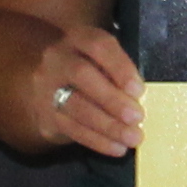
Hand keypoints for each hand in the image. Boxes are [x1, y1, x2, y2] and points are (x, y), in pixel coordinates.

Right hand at [35, 28, 143, 156]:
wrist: (52, 86)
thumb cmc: (93, 71)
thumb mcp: (105, 60)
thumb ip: (120, 72)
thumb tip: (142, 98)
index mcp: (79, 38)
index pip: (98, 45)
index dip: (119, 67)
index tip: (138, 90)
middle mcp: (57, 58)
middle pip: (82, 75)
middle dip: (112, 99)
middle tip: (137, 118)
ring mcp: (46, 86)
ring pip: (75, 106)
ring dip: (108, 125)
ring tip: (133, 138)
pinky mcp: (44, 114)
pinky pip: (71, 129)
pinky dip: (97, 140)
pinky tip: (117, 147)